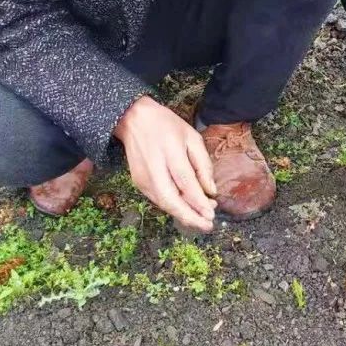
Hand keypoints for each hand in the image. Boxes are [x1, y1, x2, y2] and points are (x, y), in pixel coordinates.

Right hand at [114, 96, 217, 233]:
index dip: (198, 201)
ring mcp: (143, 177)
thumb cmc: (166, 126)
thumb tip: (211, 191)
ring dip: (183, 214)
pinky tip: (186, 209)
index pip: (185, 182)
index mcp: (169, 150)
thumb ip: (203, 164)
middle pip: (170, 199)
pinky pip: (158, 200)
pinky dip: (173, 207)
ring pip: (163, 203)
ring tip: (201, 218)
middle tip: (206, 225)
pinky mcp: (138, 183)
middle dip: (189, 216)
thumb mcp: (191, 137)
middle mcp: (153, 167)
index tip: (212, 214)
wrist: (134, 120)